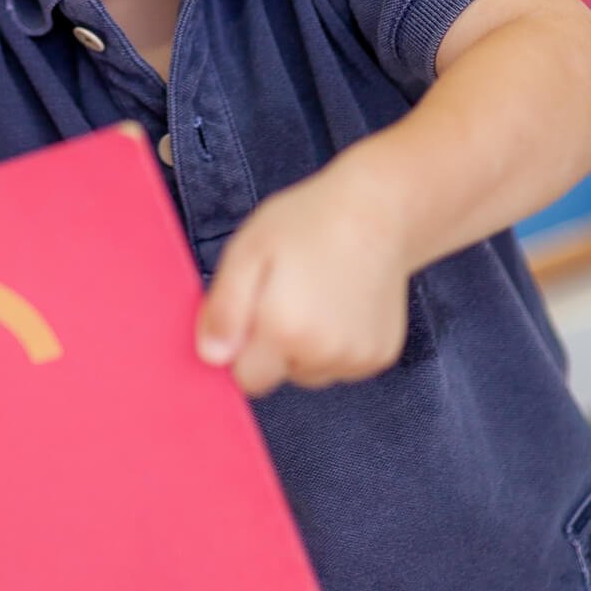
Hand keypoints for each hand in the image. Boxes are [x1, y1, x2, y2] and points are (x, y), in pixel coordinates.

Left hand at [196, 154, 409, 396]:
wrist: (376, 210)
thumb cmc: (308, 223)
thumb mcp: (248, 250)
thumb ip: (224, 308)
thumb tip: (211, 356)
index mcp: (284, 331)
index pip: (246, 379)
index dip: (241, 346)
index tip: (251, 310)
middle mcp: (323, 354)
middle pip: (280, 376)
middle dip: (273, 346)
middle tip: (285, 293)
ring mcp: (357, 358)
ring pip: (311, 372)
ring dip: (305, 346)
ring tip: (314, 294)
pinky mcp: (380, 355)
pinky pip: (342, 364)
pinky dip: (335, 343)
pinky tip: (339, 302)